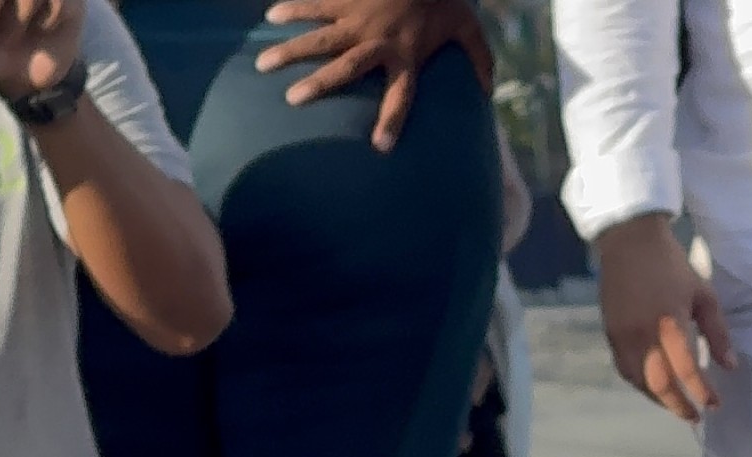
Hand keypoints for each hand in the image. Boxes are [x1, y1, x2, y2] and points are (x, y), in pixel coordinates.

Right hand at [256, 0, 489, 151]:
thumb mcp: (469, 27)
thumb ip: (479, 61)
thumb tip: (487, 92)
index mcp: (407, 55)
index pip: (401, 97)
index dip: (391, 122)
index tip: (380, 148)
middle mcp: (378, 40)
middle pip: (344, 67)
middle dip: (318, 84)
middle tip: (292, 100)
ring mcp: (358, 17)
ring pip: (320, 35)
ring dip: (292, 48)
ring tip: (264, 62)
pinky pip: (317, 2)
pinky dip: (294, 7)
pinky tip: (271, 16)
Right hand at [595, 215, 737, 419]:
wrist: (629, 240)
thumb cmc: (671, 265)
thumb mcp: (702, 293)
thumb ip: (717, 332)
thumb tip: (730, 366)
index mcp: (670, 323)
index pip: (687, 371)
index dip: (702, 392)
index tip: (714, 405)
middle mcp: (644, 335)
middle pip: (660, 385)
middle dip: (679, 406)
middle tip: (694, 416)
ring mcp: (624, 337)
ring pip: (640, 382)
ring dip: (659, 400)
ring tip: (675, 405)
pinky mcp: (611, 335)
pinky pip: (626, 371)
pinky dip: (641, 385)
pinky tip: (653, 387)